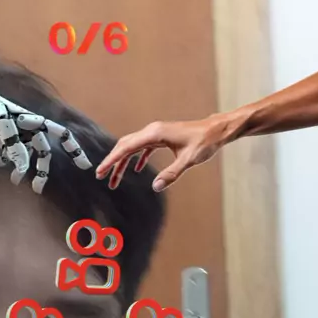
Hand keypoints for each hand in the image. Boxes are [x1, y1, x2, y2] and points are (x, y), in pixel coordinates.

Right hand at [95, 116, 227, 191]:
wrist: (216, 130)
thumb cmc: (204, 142)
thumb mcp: (188, 160)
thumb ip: (171, 174)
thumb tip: (155, 187)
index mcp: (155, 134)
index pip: (126, 148)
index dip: (112, 160)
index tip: (101, 171)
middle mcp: (152, 131)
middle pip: (125, 146)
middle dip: (112, 161)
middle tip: (101, 176)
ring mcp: (157, 133)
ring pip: (133, 147)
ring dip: (123, 162)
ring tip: (115, 179)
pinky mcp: (162, 137)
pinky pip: (144, 148)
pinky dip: (136, 158)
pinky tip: (136, 169)